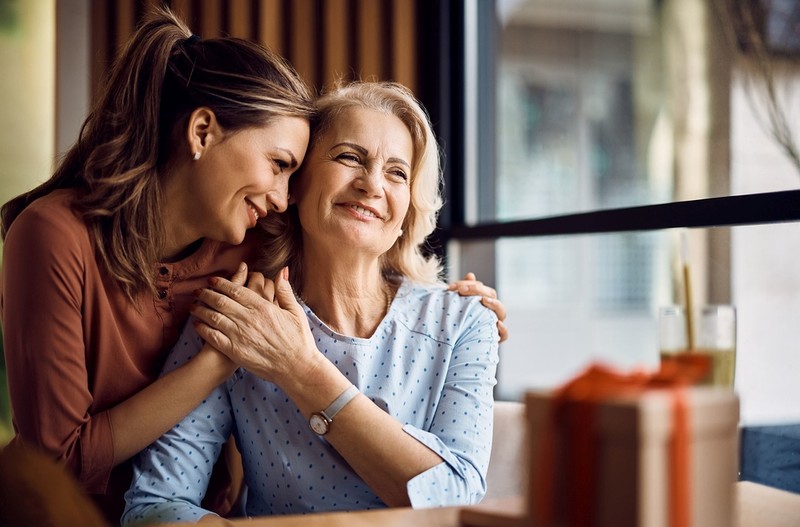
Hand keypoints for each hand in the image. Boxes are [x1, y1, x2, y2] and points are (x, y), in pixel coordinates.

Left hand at [191, 265, 319, 383]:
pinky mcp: (235, 351)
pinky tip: (197, 325)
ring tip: (193, 306)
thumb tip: (282, 270)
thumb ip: (285, 290)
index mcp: (262, 307)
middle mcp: (248, 318)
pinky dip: (203, 329)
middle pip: (220, 301)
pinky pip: (213, 337)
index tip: (212, 280)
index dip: (221, 283)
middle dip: (206, 294)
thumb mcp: (295, 311)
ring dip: (201, 309)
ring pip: (213, 317)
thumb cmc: (299, 340)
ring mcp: (240, 335)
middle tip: (198, 291)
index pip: (235, 290)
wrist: (296, 367)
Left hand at [448, 272, 507, 342]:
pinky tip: (496, 323)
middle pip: (492, 295)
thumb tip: (471, 275)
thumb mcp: (458, 306)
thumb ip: (464, 290)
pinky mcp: (495, 339)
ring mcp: (494, 324)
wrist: (456, 346)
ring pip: (502, 312)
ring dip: (494, 304)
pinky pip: (504, 334)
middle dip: (477, 290)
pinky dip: (503, 329)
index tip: (453, 287)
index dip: (469, 284)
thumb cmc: (458, 322)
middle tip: (461, 291)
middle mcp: (491, 311)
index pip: (481, 288)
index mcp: (484, 301)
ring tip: (483, 300)